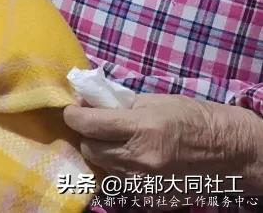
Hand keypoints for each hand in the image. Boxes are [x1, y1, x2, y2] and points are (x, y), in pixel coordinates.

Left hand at [64, 93, 262, 190]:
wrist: (225, 149)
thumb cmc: (188, 116)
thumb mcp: (151, 100)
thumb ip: (118, 104)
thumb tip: (88, 103)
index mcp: (142, 128)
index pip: (90, 125)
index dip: (74, 115)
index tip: (71, 109)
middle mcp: (141, 159)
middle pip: (90, 148)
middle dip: (86, 134)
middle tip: (93, 123)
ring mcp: (146, 182)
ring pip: (103, 165)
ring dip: (101, 151)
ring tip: (113, 138)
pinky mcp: (151, 197)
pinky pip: (120, 180)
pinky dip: (118, 167)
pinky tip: (129, 155)